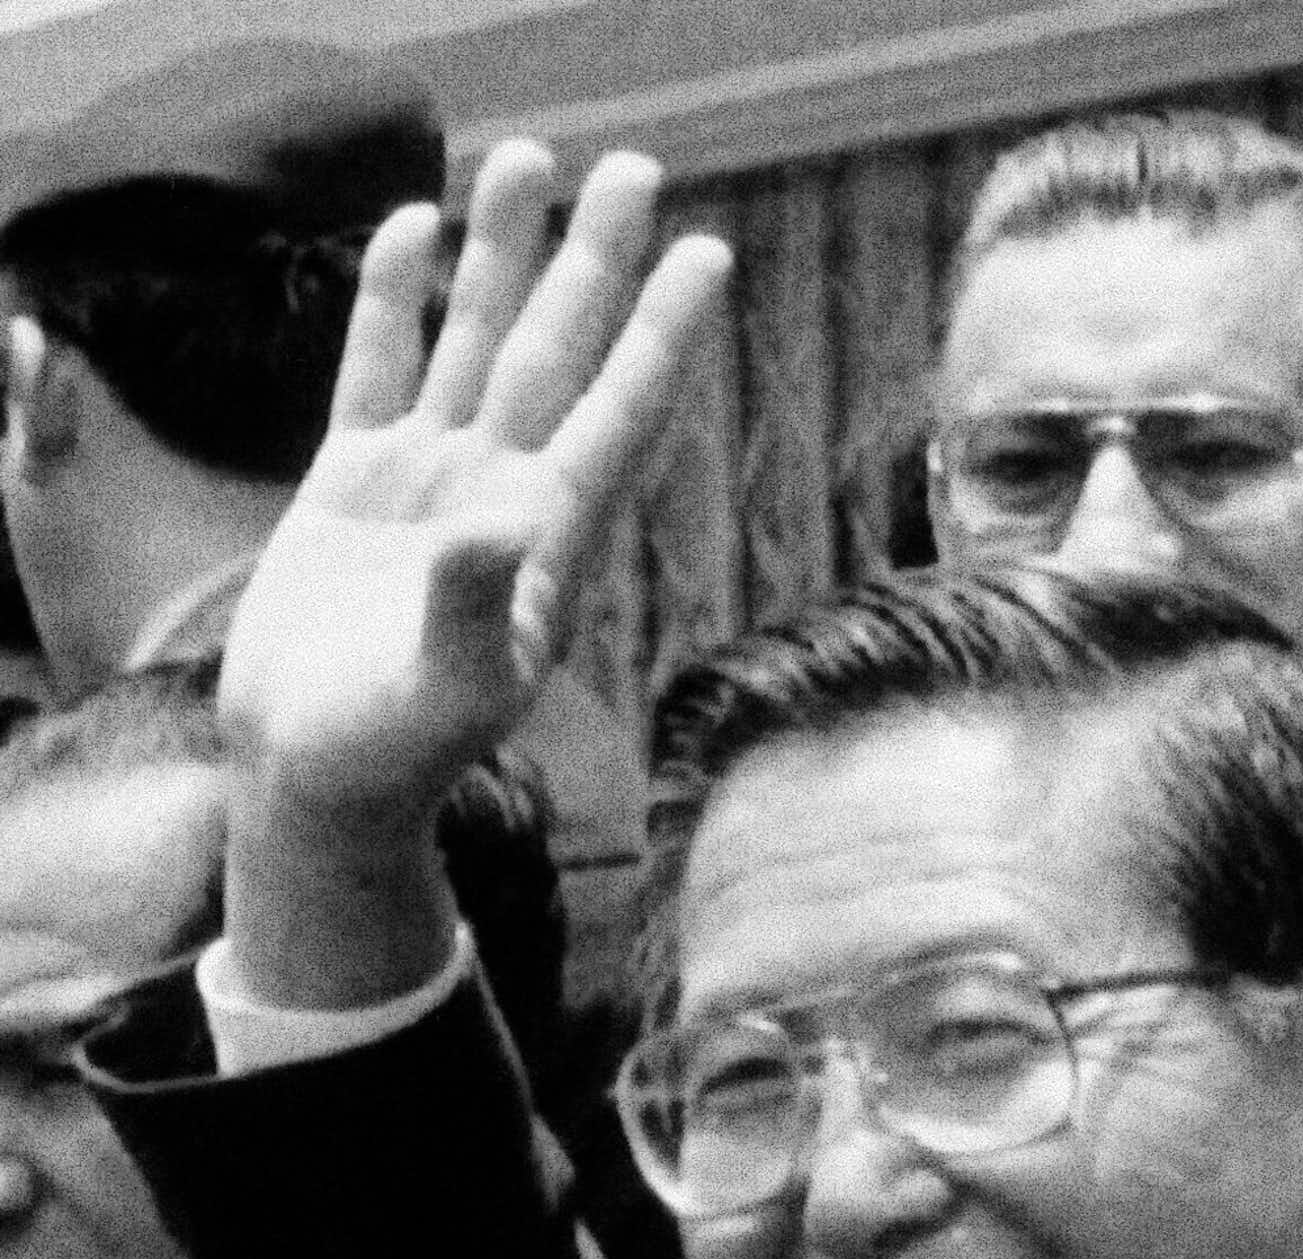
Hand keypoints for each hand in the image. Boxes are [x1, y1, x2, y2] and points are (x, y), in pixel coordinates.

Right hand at [218, 140, 728, 993]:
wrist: (320, 780)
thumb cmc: (397, 757)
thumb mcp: (449, 688)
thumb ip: (471, 603)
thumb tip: (491, 523)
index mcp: (544, 541)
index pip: (618, 414)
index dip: (661, 334)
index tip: (707, 256)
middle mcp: (500, 496)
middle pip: (558, 353)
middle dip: (593, 262)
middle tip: (634, 166)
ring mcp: (428, 483)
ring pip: (476, 343)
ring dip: (504, 256)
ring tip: (529, 158)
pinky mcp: (352, 485)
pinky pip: (381, 368)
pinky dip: (395, 300)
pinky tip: (417, 230)